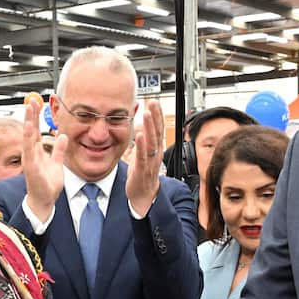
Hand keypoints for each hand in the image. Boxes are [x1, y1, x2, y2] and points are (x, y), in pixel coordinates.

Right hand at [22, 98, 68, 222]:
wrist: (44, 201)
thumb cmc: (47, 185)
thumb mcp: (57, 163)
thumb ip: (58, 150)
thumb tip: (62, 136)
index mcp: (37, 152)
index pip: (35, 130)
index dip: (36, 117)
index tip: (36, 104)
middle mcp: (31, 154)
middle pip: (30, 130)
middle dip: (31, 115)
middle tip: (31, 100)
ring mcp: (30, 159)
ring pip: (28, 137)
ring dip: (29, 122)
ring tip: (29, 109)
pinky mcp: (31, 167)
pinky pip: (30, 150)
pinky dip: (29, 139)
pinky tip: (30, 128)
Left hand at [125, 100, 164, 216]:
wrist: (143, 196)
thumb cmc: (143, 174)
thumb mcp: (143, 153)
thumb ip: (143, 139)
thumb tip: (141, 125)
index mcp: (156, 149)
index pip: (158, 129)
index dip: (157, 115)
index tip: (155, 102)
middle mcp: (156, 154)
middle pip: (157, 132)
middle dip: (155, 117)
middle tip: (153, 103)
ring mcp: (150, 162)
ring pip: (151, 142)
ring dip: (149, 127)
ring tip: (146, 114)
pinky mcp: (142, 170)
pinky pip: (143, 157)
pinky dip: (141, 146)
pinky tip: (139, 135)